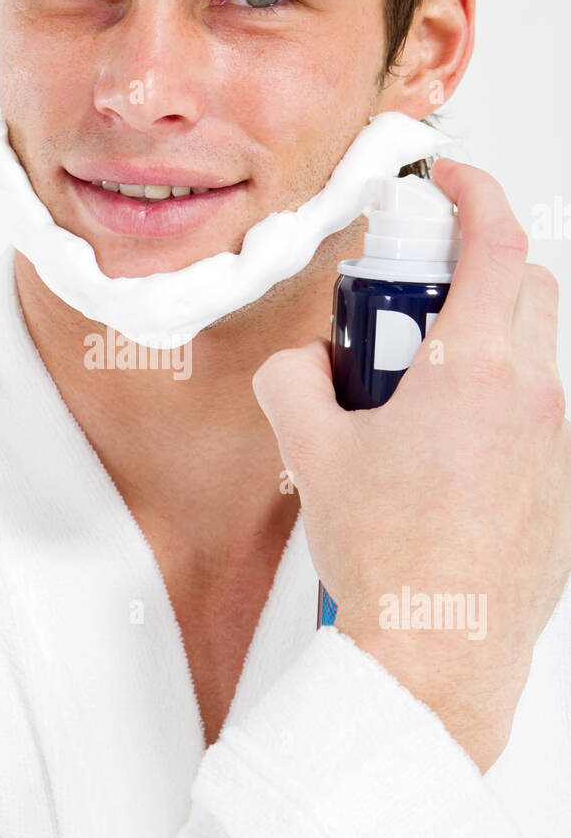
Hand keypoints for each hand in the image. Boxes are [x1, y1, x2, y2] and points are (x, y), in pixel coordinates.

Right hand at [252, 158, 570, 772]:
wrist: (435, 658)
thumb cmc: (387, 562)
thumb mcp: (310, 454)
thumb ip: (293, 381)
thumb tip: (304, 364)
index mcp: (474, 373)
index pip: (496, 242)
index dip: (473, 191)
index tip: (448, 179)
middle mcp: (534, 399)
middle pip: (528, 287)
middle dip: (473, 270)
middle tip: (410, 304)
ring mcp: (559, 446)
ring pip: (534, 353)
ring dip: (483, 344)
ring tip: (416, 399)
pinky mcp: (565, 489)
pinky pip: (539, 416)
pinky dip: (498, 406)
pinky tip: (444, 461)